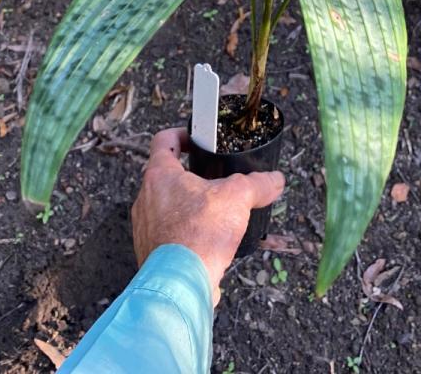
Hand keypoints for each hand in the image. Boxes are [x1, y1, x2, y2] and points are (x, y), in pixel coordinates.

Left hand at [131, 127, 284, 304]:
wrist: (180, 285)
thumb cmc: (200, 234)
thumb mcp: (237, 198)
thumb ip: (257, 184)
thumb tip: (275, 179)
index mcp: (160, 176)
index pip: (163, 141)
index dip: (181, 135)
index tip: (196, 140)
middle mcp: (145, 199)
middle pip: (165, 175)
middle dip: (189, 175)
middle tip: (212, 178)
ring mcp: (144, 227)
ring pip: (165, 206)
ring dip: (187, 206)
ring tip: (213, 213)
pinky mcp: (149, 252)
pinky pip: (167, 234)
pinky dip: (184, 233)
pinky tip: (206, 241)